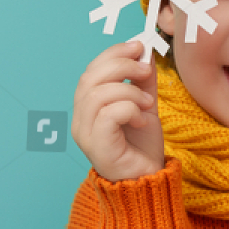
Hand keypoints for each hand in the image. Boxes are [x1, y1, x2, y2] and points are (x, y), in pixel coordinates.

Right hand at [72, 40, 164, 181]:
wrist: (148, 181)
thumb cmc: (141, 147)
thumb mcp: (145, 104)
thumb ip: (142, 80)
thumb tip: (144, 51)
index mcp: (86, 108)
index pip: (91, 71)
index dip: (113, 54)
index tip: (138, 46)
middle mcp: (80, 120)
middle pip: (89, 79)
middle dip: (122, 66)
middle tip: (146, 70)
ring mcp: (85, 135)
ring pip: (99, 95)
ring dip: (130, 92)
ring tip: (149, 103)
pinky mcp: (98, 147)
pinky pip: (108, 114)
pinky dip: (130, 110)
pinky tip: (143, 121)